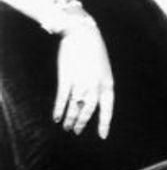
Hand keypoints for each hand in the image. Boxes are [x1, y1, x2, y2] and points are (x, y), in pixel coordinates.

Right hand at [52, 21, 113, 138]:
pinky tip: (56, 117)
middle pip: (88, 110)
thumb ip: (100, 84)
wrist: (82, 33)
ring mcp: (80, 82)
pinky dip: (59, 109)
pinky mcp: (66, 78)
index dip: (104, 122)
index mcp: (108, 83)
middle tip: (76, 131)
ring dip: (70, 119)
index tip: (103, 136)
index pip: (108, 108)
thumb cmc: (94, 49)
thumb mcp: (103, 68)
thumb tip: (92, 99)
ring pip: (75, 107)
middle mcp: (95, 85)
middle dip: (82, 122)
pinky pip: (62, 98)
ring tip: (66, 127)